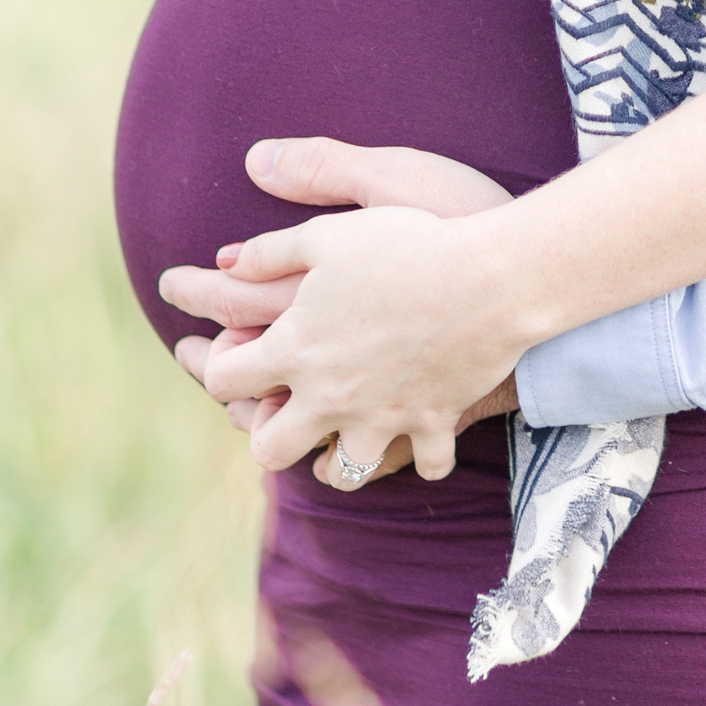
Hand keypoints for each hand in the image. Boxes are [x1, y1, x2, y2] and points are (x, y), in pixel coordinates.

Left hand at [161, 137, 522, 482]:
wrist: (490, 278)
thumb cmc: (408, 244)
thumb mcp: (329, 233)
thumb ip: (271, 250)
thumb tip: (226, 261)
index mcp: (296, 348)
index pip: (226, 379)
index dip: (215, 368)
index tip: (225, 355)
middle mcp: (330, 396)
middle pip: (270, 449)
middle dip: (265, 434)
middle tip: (278, 411)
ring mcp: (382, 418)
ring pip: (343, 473)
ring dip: (339, 458)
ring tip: (343, 436)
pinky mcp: (433, 424)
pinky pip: (424, 463)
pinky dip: (421, 455)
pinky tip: (417, 438)